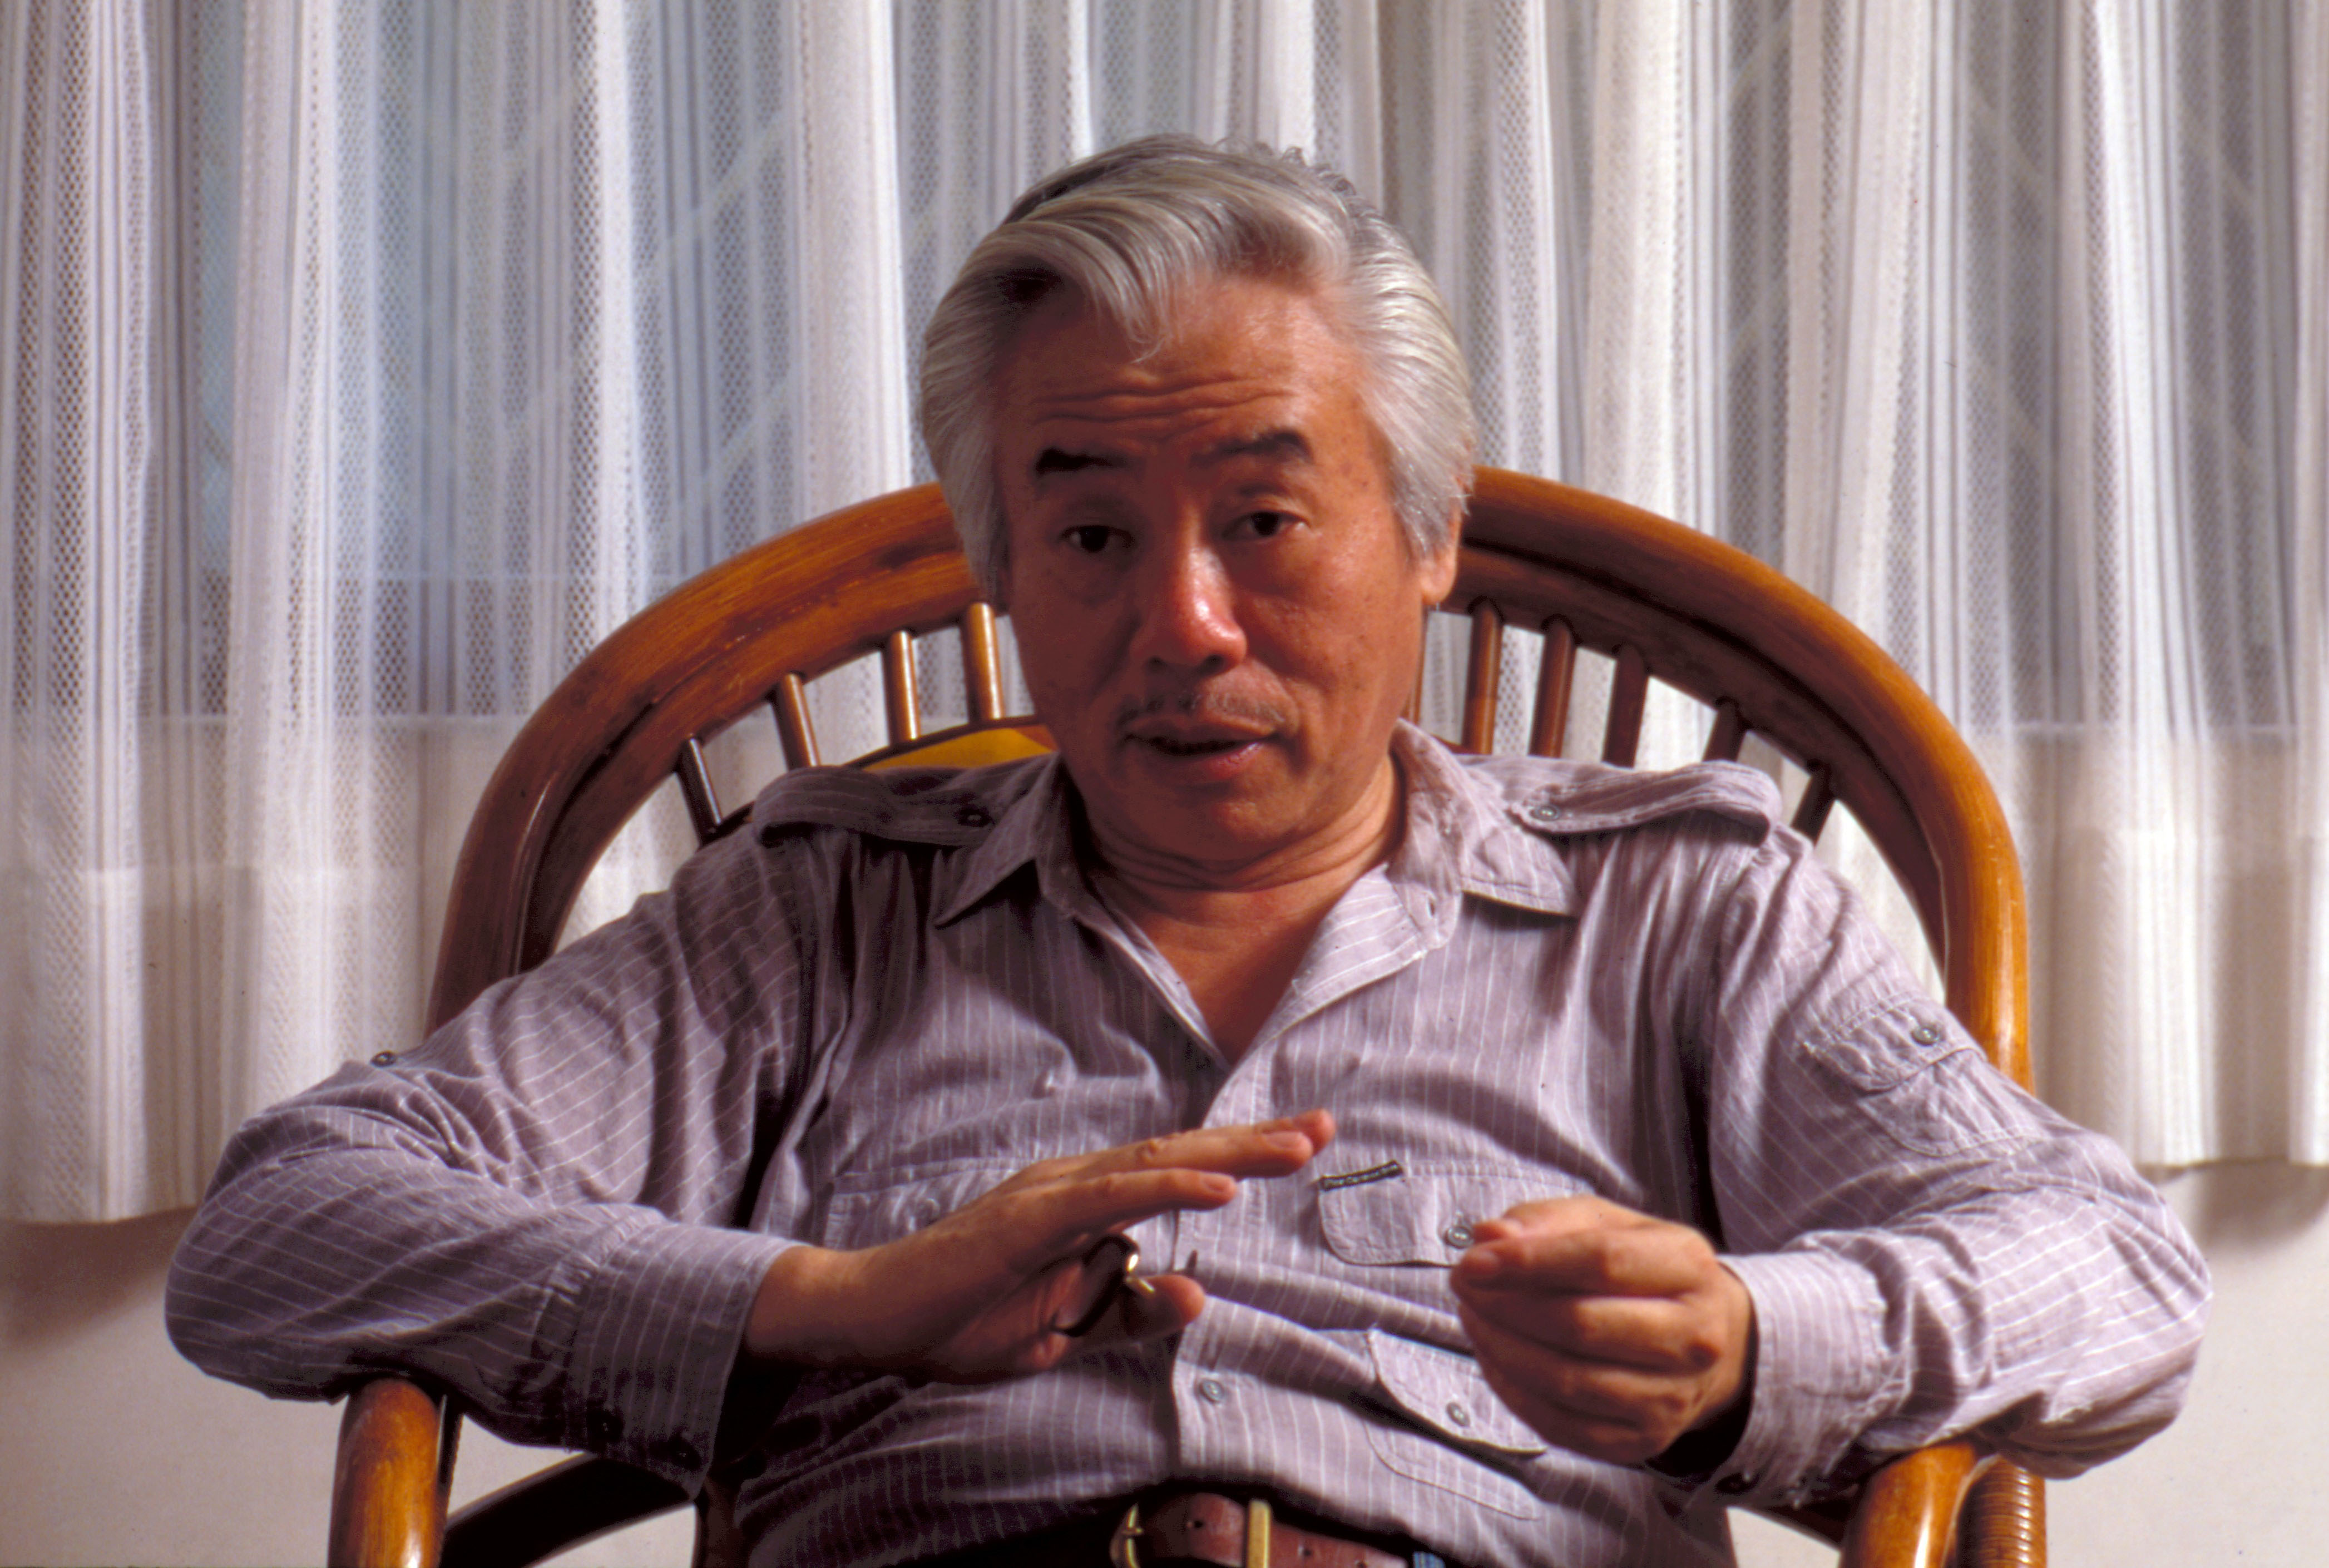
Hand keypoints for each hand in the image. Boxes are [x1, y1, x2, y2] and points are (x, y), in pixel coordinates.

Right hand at [743, 1109, 1332, 1380]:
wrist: (875, 1318)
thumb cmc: (966, 1316)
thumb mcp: (1068, 1330)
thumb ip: (1131, 1312)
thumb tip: (1200, 1292)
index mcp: (1086, 1205)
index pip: (1178, 1174)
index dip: (1243, 1157)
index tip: (1306, 1140)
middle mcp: (1076, 1184)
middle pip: (1181, 1156)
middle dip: (1255, 1142)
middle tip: (1322, 1127)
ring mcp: (1052, 1196)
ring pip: (1155, 1165)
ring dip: (1229, 1156)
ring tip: (1291, 1147)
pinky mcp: (1027, 1218)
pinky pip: (1109, 1200)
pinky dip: (1167, 1189)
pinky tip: (1216, 1187)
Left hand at [1450, 1195, 1752, 1465]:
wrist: (1703, 1340)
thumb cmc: (1641, 1271)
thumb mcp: (1604, 1225)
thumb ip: (1545, 1223)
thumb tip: (1489, 1237)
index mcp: (1689, 1267)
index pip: (1602, 1262)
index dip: (1529, 1262)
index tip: (1473, 1261)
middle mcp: (1694, 1337)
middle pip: (1581, 1325)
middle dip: (1505, 1305)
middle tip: (1463, 1285)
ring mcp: (1673, 1397)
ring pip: (1567, 1381)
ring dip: (1501, 1348)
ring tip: (1473, 1316)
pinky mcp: (1644, 1441)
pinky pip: (1562, 1424)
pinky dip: (1514, 1391)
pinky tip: (1493, 1357)